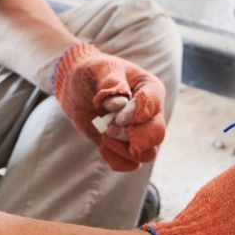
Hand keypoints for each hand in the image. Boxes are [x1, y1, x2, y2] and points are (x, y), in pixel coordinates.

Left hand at [52, 43, 166, 171]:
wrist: (77, 85)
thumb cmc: (93, 72)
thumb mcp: (102, 69)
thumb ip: (112, 83)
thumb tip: (118, 103)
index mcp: (150, 89)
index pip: (153, 105)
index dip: (135, 114)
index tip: (116, 115)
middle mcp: (150, 113)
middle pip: (157, 135)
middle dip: (133, 136)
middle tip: (109, 128)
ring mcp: (139, 132)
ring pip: (146, 154)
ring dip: (123, 149)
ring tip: (104, 134)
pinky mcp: (125, 147)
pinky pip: (130, 165)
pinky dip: (116, 160)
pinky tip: (101, 146)